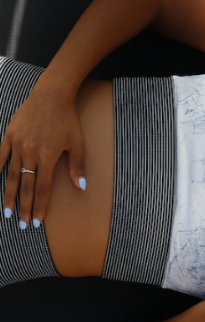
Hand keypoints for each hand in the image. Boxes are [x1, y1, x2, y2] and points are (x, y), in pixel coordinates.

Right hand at [0, 82, 86, 227]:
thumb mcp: (78, 143)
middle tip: (22, 225)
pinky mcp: (8, 136)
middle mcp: (30, 152)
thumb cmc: (67, 120)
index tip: (37, 222)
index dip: (40, 206)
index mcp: (47, 156)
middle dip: (24, 207)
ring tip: (7, 213)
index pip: (43, 188)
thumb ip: (77, 166)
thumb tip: (81, 187)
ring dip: (8, 195)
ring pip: (10, 175)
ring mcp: (17, 144)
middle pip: (25, 186)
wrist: (51, 96)